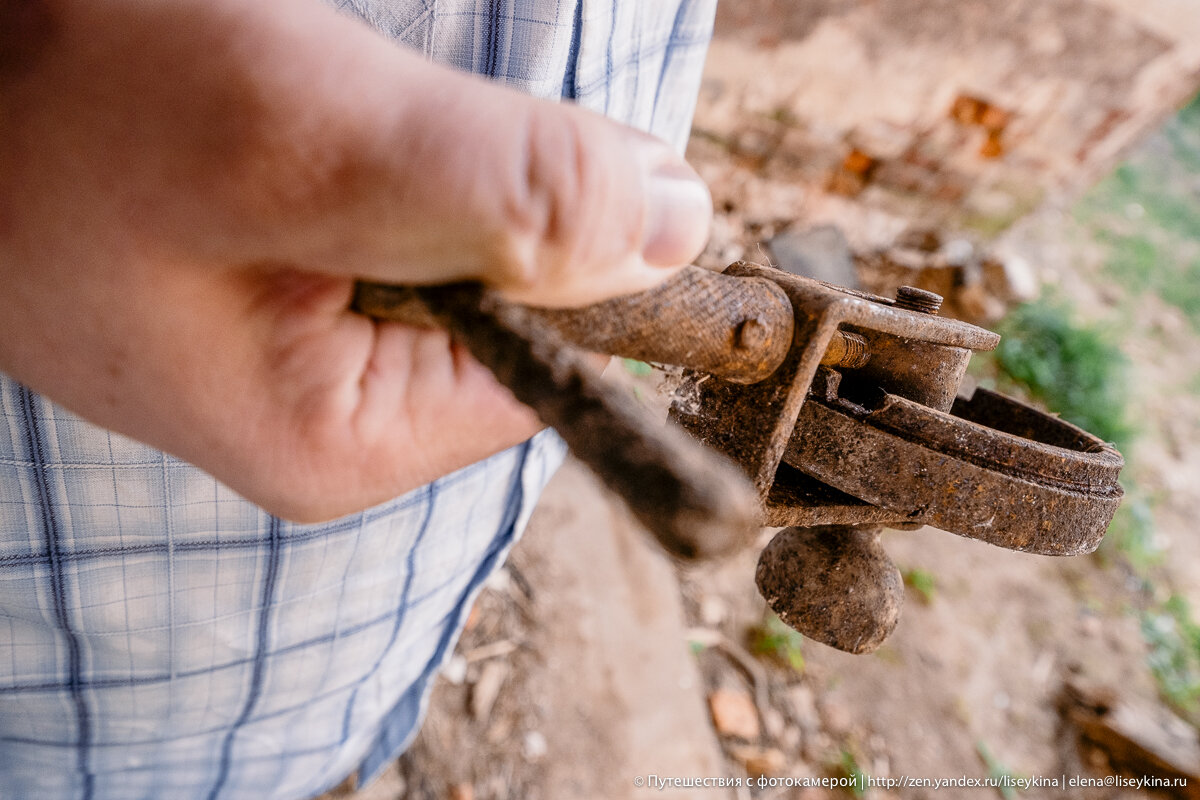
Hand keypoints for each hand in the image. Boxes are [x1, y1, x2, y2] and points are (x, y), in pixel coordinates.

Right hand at [0, 0, 711, 519]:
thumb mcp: (315, 139)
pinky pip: (388, 232)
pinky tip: (302, 134)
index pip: (555, 372)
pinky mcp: (274, 289)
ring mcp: (295, 356)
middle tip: (388, 124)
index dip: (583, 262)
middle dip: (491, 204)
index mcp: (343, 440)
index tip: (561, 164)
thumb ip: (512, 197)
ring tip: (319, 125)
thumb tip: (676, 228)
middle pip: (508, 315)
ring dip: (429, 173)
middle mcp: (326, 423)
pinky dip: (385, 165)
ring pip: (453, 260)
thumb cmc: (74, 104)